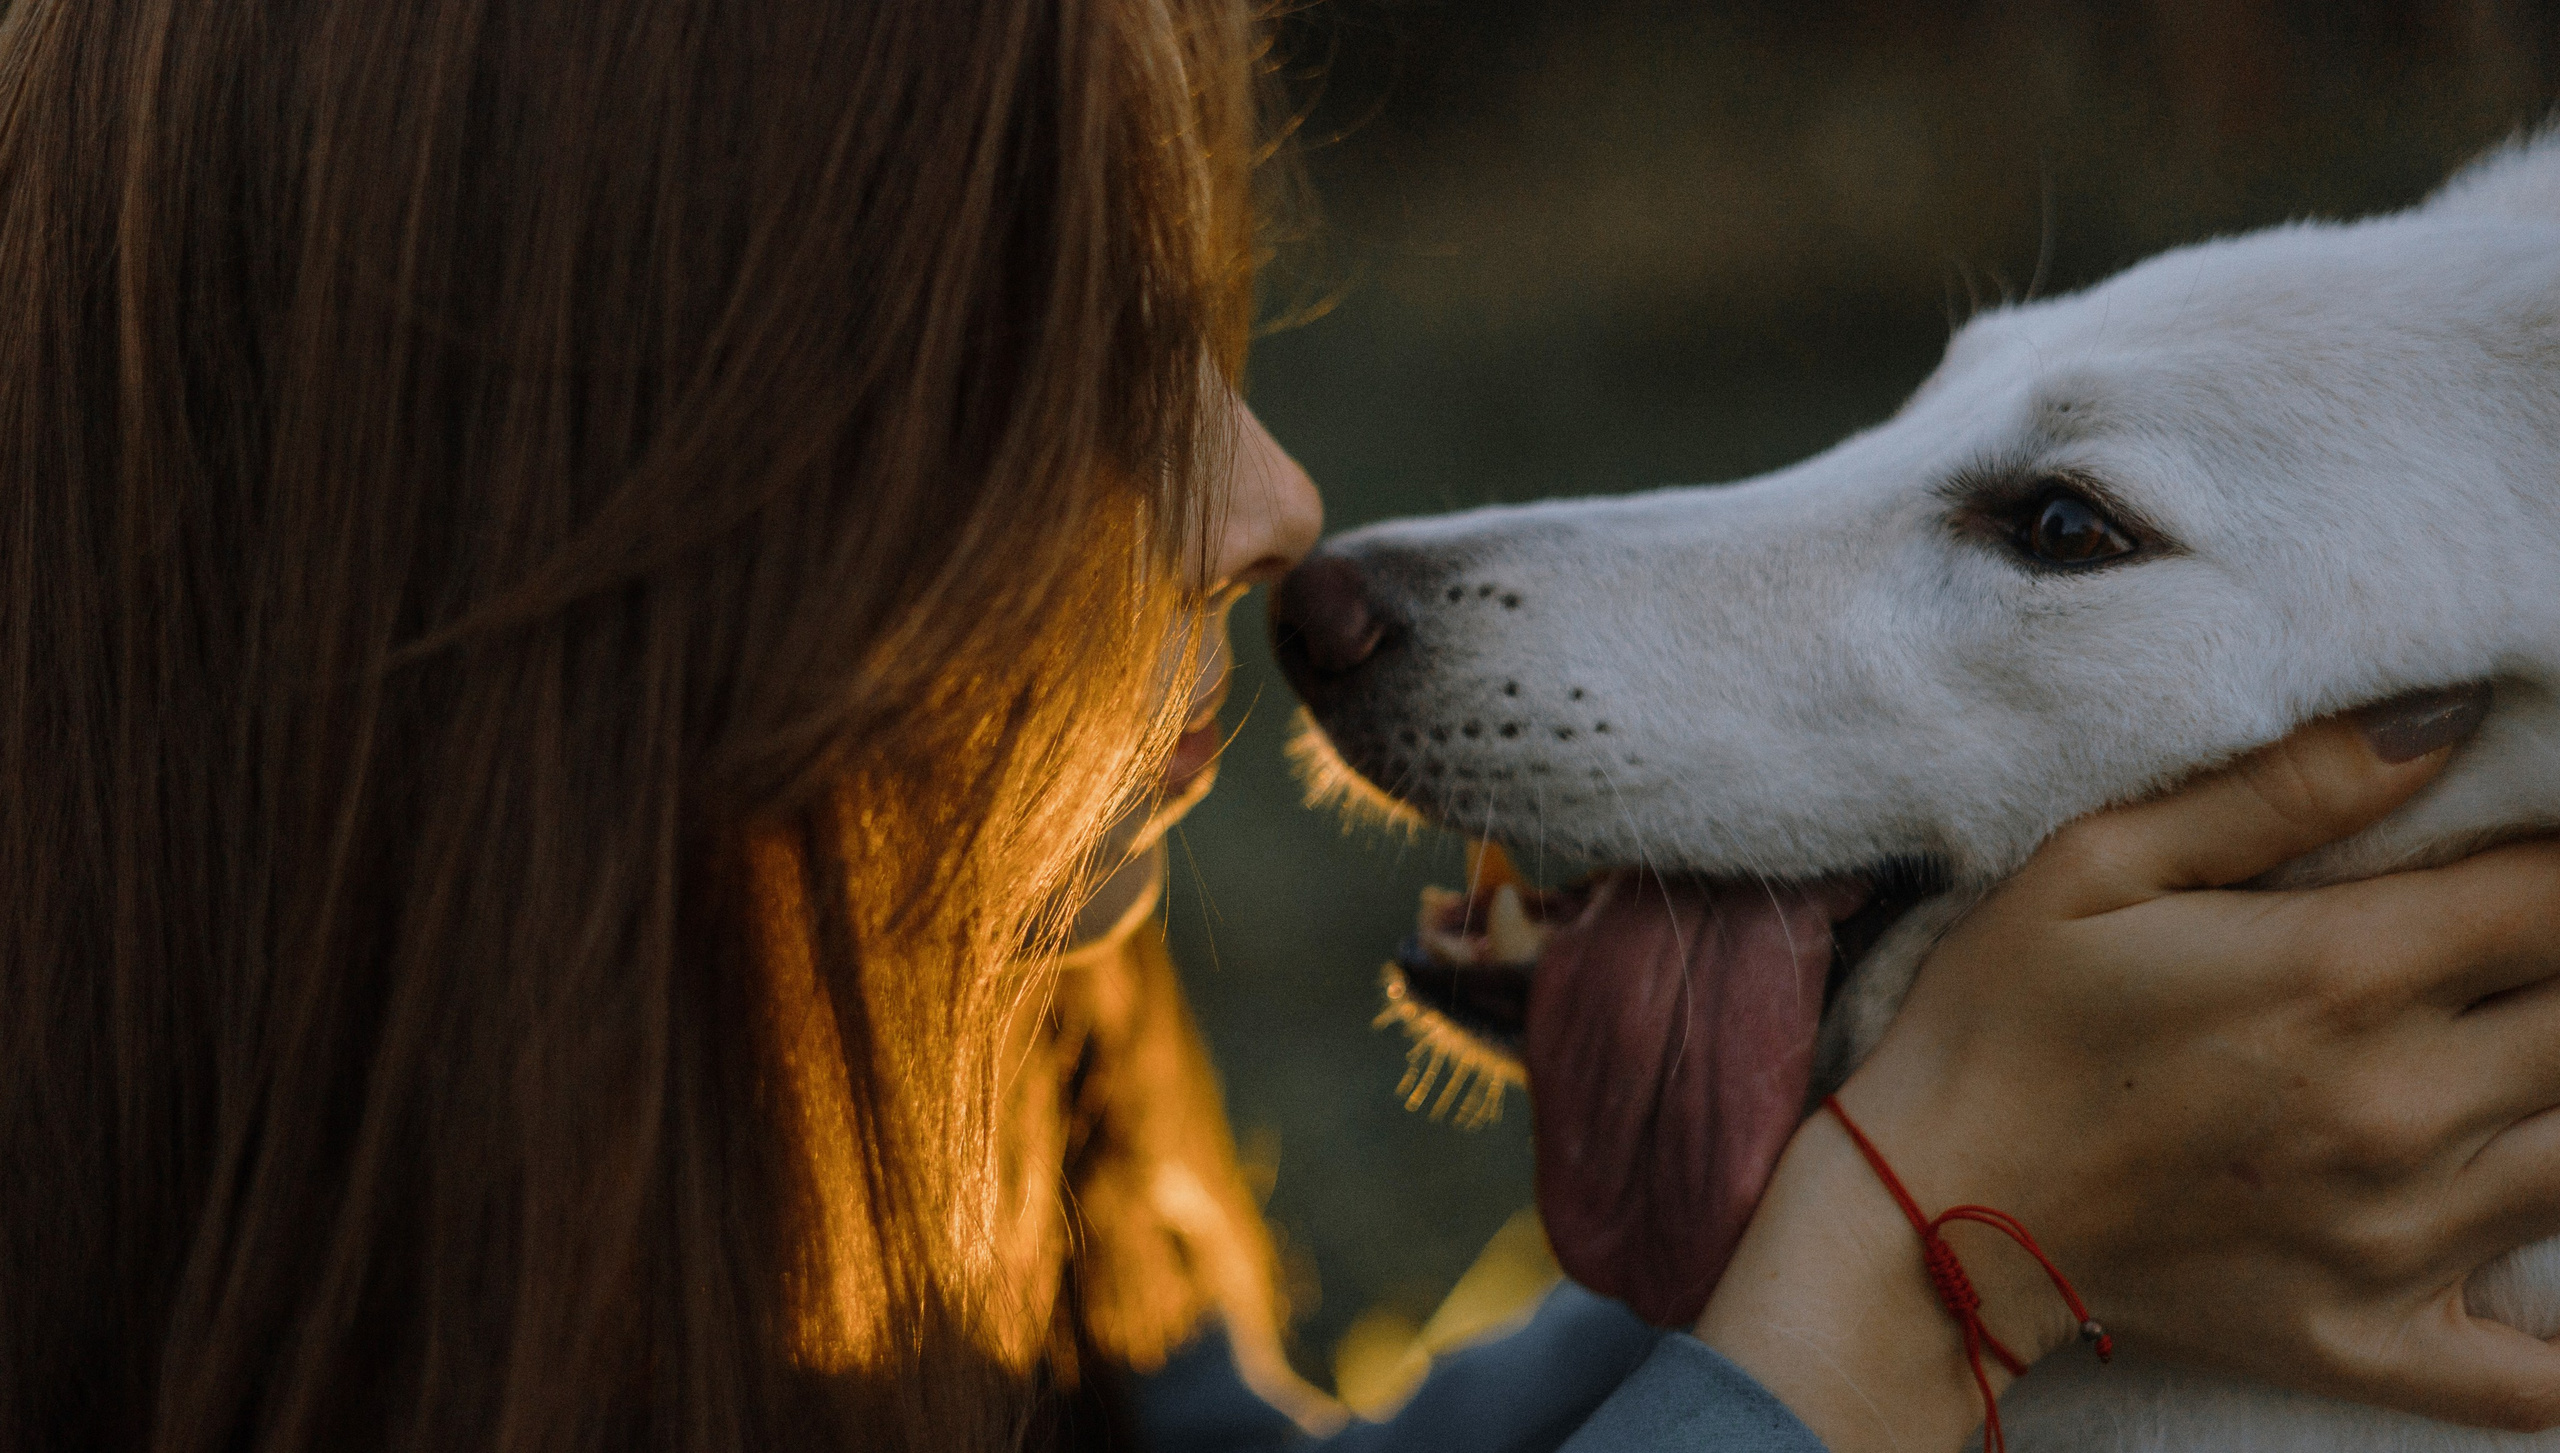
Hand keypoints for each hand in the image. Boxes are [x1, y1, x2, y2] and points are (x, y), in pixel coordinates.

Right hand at [1699, 702, 2559, 1451]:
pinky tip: (2559, 1296)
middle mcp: (2398, 1107)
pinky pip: (2537, 1378)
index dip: (2559, 866)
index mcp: (2338, 975)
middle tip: (2507, 957)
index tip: (2526, 855)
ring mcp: (2397, 1238)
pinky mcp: (2371, 1336)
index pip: (2555, 898)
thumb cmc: (1999, 1022)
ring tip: (2505, 1057)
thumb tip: (2442, 721)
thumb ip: (2280, 788)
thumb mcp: (2096, 863)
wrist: (1928, 1218)